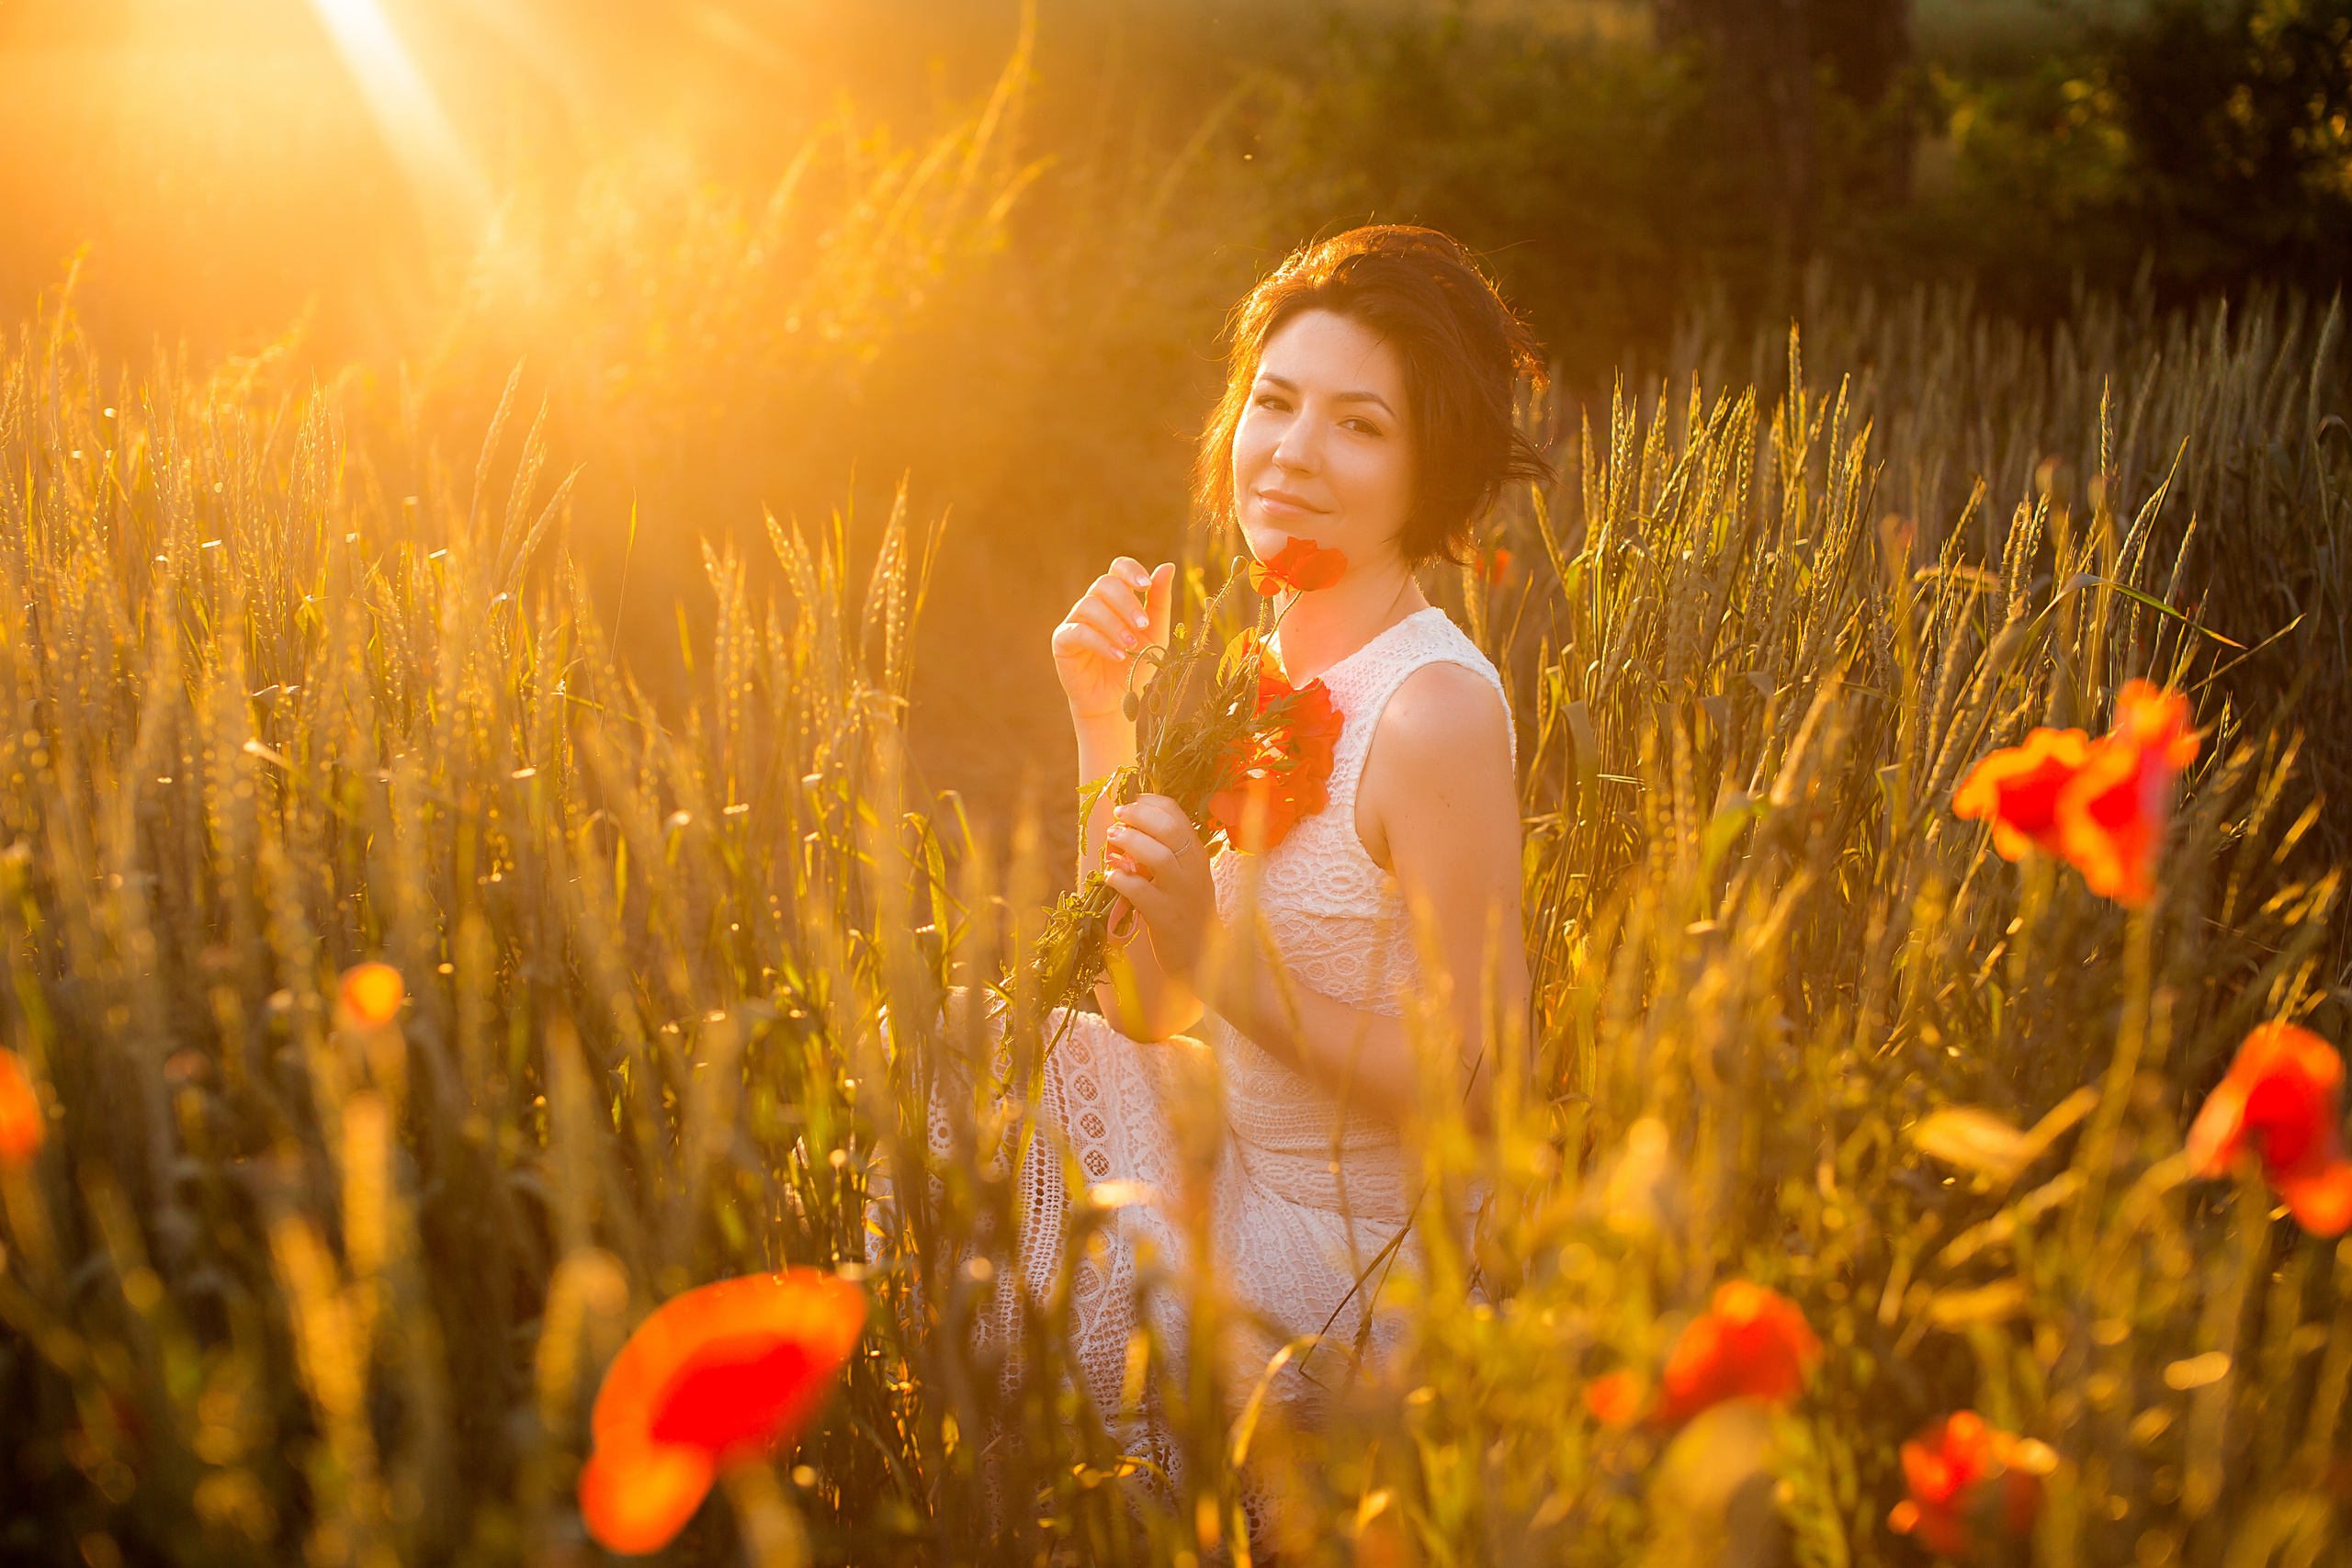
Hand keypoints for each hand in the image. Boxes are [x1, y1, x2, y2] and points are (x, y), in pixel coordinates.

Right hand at [1053, 558, 1173, 721]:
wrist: (1118, 700)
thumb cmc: (1137, 663)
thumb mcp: (1155, 632)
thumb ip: (1159, 601)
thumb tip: (1168, 566)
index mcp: (1116, 597)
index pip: (1117, 567)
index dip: (1130, 571)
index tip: (1146, 586)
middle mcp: (1093, 604)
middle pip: (1104, 584)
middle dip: (1126, 602)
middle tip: (1143, 625)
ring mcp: (1075, 620)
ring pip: (1089, 605)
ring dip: (1114, 624)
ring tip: (1131, 645)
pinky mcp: (1062, 641)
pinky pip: (1077, 631)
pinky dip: (1100, 641)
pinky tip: (1117, 655)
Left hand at [1099, 794, 1215, 986]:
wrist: (1204, 957)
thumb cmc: (1186, 913)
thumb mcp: (1185, 877)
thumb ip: (1165, 852)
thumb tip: (1128, 827)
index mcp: (1197, 855)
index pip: (1177, 814)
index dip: (1150, 803)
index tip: (1131, 802)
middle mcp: (1193, 870)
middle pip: (1169, 829)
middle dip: (1138, 816)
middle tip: (1117, 817)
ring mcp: (1181, 894)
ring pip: (1158, 856)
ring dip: (1130, 842)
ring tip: (1111, 840)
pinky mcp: (1165, 917)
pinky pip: (1140, 892)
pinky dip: (1120, 880)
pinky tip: (1111, 877)